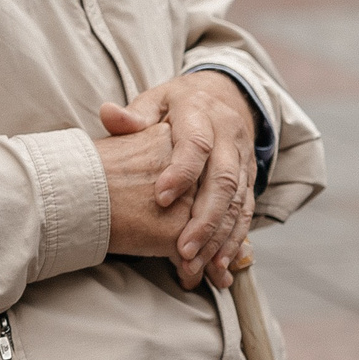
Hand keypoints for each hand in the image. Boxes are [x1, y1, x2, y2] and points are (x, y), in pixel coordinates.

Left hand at [96, 73, 257, 288]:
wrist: (223, 95)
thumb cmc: (175, 104)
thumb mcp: (154, 100)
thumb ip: (133, 114)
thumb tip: (108, 113)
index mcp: (200, 114)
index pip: (196, 144)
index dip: (181, 172)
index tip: (161, 198)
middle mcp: (228, 137)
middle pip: (223, 180)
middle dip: (204, 218)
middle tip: (183, 249)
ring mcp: (243, 159)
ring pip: (238, 201)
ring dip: (221, 236)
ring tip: (200, 264)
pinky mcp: (250, 177)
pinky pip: (247, 210)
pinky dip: (235, 238)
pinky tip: (219, 262)